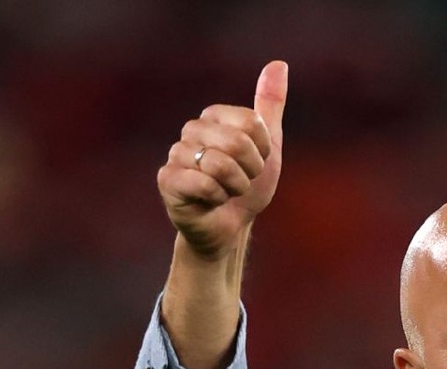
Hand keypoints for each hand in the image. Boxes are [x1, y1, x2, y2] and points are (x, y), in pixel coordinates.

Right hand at [157, 61, 288, 260]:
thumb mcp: (268, 146)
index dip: (263, 150)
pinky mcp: (168, 180)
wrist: (230, 227)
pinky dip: (218, 198)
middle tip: (241, 181)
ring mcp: (176, 154)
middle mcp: (191, 130)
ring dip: (235, 187)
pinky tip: (210, 201)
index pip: (253, 123)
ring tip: (226, 192)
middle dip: (250, 171)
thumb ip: (270, 106)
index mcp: (214, 117)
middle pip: (237, 142)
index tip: (255, 163)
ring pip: (221, 164)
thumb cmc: (247, 187)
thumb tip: (278, 63)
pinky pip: (204, 184)